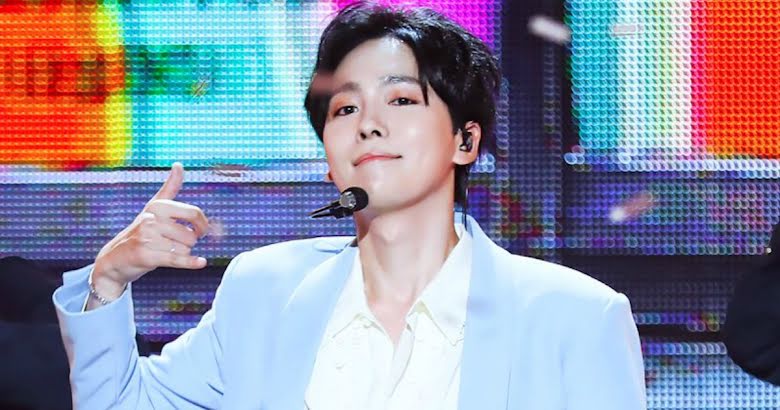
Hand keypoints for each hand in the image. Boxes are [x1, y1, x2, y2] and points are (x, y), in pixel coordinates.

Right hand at [90, 163, 208, 303]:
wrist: (114, 259)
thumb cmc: (140, 232)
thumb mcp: (153, 208)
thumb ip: (170, 188)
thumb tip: (179, 165)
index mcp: (157, 206)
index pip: (194, 212)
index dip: (203, 224)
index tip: (203, 231)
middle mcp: (152, 219)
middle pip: (191, 234)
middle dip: (189, 242)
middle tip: (176, 244)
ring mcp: (147, 237)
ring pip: (185, 248)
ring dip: (181, 253)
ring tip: (164, 251)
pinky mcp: (146, 255)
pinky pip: (177, 259)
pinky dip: (190, 262)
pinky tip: (201, 262)